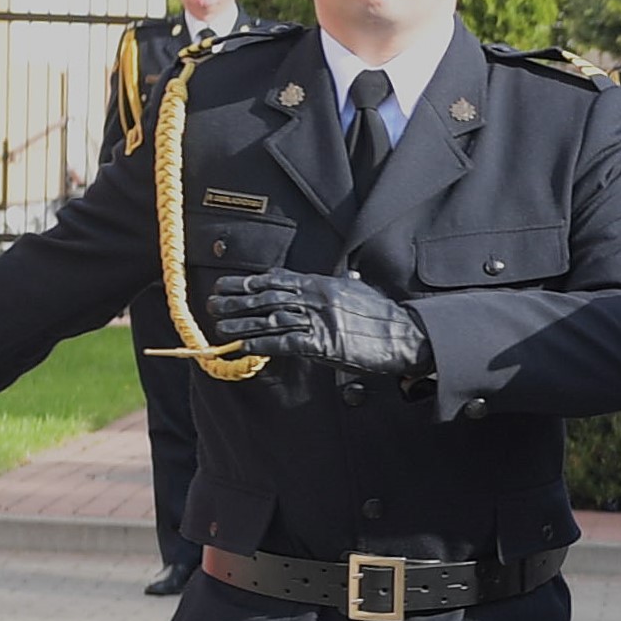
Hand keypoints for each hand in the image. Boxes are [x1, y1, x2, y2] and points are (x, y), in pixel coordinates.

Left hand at [204, 268, 433, 378]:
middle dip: (238, 299)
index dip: (250, 282)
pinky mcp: (323, 343)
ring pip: (271, 318)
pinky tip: (244, 346)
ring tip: (220, 325)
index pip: (279, 279)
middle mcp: (316, 297)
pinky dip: (261, 343)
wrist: (406, 335)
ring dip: (242, 322)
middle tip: (213, 301)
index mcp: (323, 284)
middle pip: (268, 296)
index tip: (230, 283)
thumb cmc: (387, 318)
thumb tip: (351, 274)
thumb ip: (351, 284)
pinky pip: (285, 342)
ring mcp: (319, 319)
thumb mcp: (364, 293)